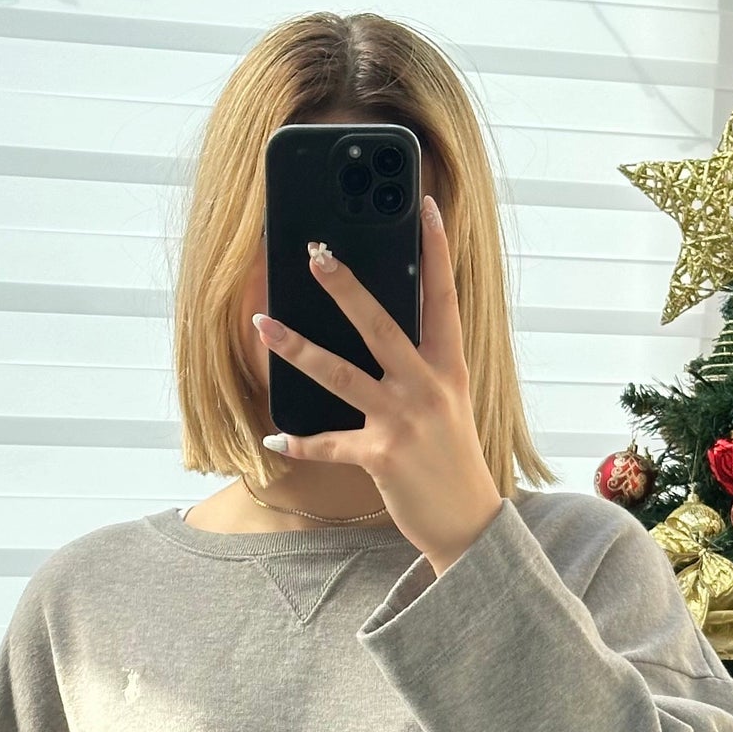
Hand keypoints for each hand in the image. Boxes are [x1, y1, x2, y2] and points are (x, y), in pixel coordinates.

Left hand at [251, 193, 503, 572]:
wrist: (470, 525)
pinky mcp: (382, 457)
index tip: (427, 206)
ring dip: (297, 348)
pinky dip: (300, 442)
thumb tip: (387, 338)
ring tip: (262, 324)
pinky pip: (330, 444)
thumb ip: (424, 369)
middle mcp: (428, 388)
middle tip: (315, 253)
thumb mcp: (451, 406)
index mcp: (450, 369)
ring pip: (341, 375)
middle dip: (345, 287)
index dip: (437, 251)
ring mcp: (404, 421)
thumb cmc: (454, 462)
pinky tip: (274, 439)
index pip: (444, 298)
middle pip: (381, 325)